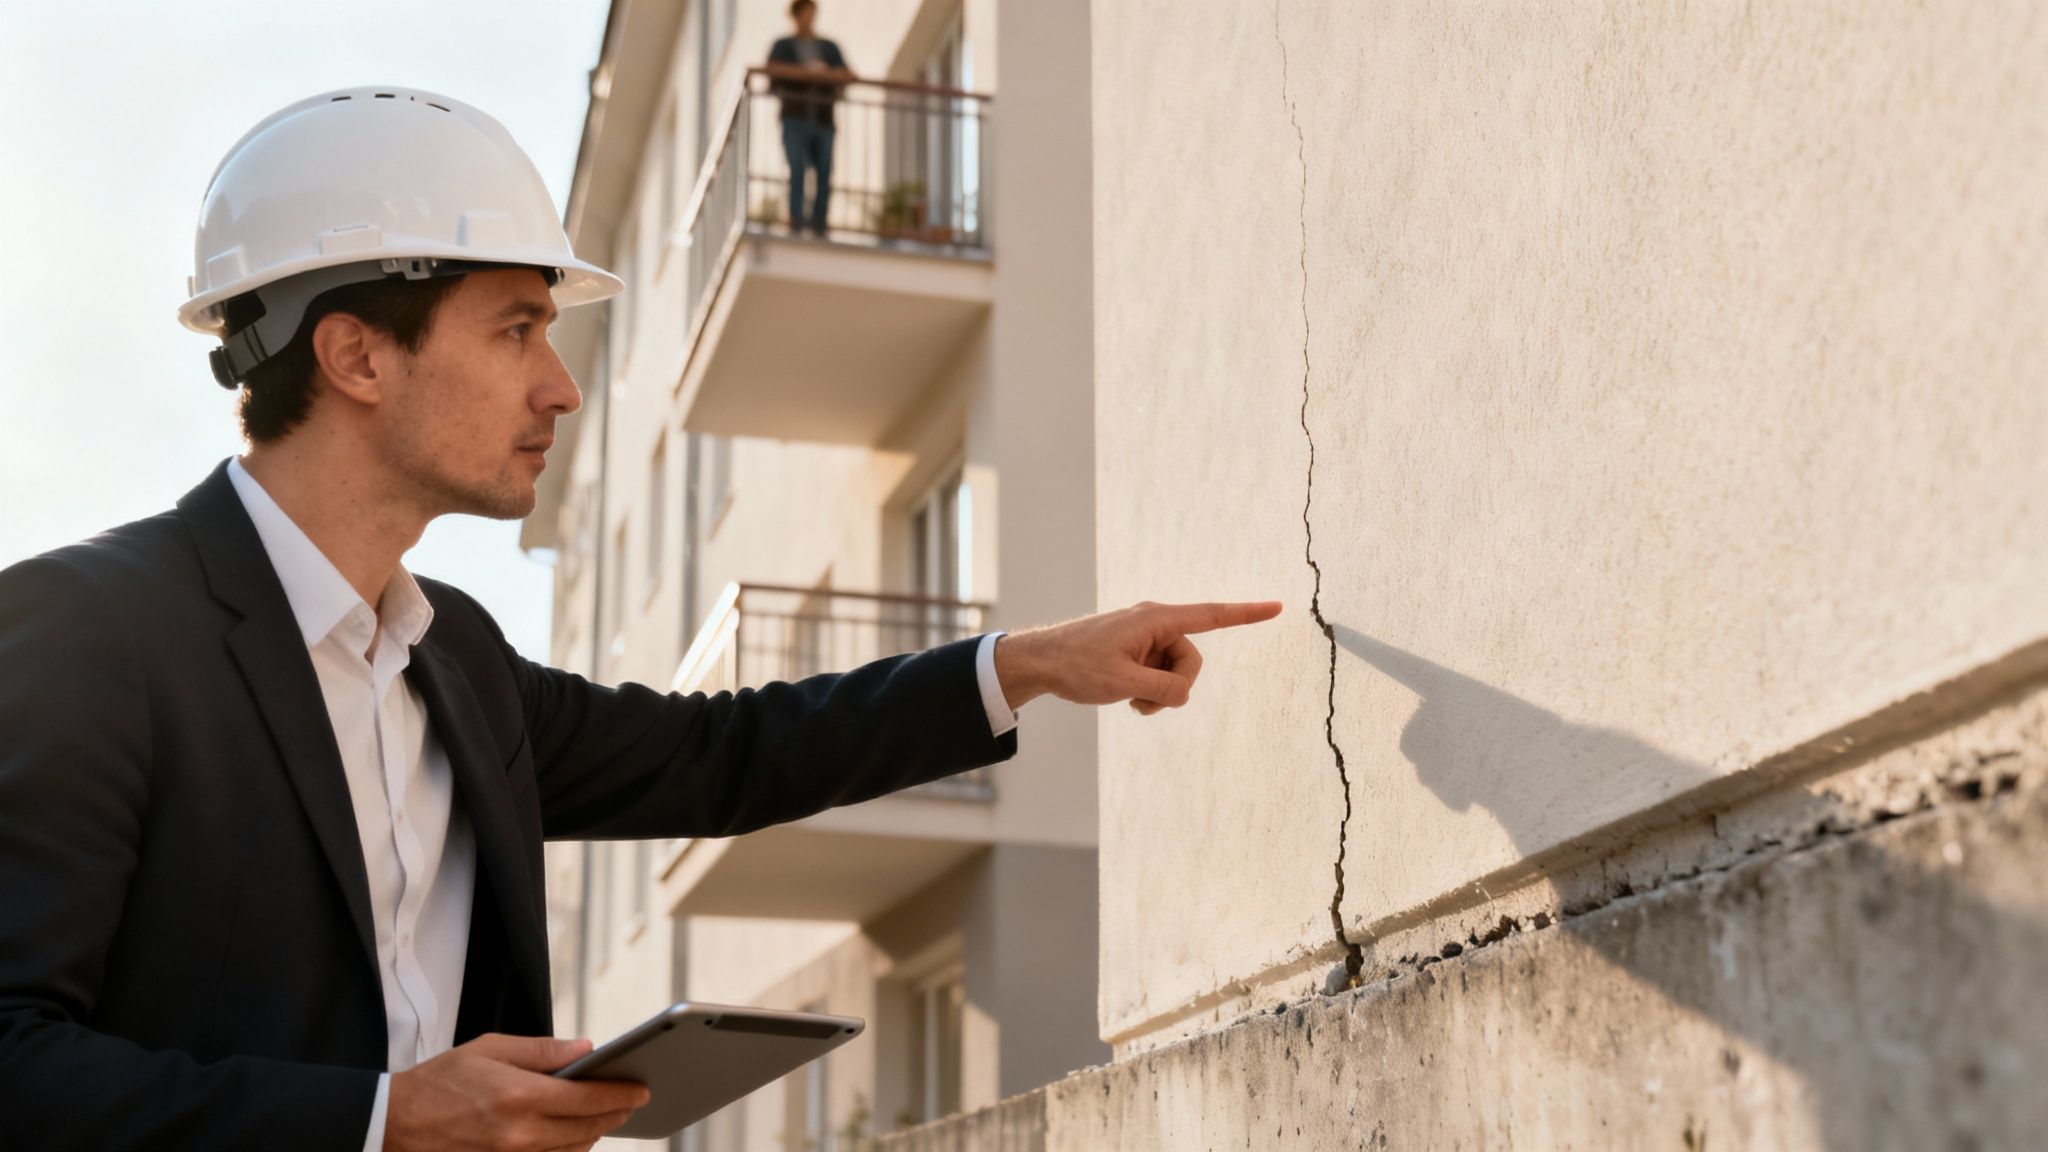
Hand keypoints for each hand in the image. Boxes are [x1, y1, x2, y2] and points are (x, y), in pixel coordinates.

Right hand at [385, 1034, 649, 1151]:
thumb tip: (586, 1050)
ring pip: (572, 1151)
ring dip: (594, 1134)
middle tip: (632, 1101)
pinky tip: (575, 1135)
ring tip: (606, 1116)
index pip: (587, 1098)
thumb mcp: (490, 1048)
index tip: (641, 1088)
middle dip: (615, 1114)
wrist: (395, 1124)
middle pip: (587, 1128)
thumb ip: (542, 1050)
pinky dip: (568, 1150)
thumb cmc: (441, 1081)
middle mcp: (520, 1134)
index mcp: (520, 1097)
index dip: (620, 1094)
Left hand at [994, 600, 1283, 715]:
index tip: (1277, 606)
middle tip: (1142, 700)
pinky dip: (1150, 692)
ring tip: (1129, 700)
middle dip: (1176, 686)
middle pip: (1192, 660)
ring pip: (1177, 673)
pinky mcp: (1139, 653)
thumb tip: (1184, 694)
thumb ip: (1162, 689)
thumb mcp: (1122, 683)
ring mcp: (1147, 639)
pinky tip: (1127, 698)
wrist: (1042, 662)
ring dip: (1159, 693)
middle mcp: (1155, 623)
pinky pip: (1161, 677)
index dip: (1247, 613)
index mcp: (1156, 619)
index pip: (1211, 615)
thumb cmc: (1077, 665)